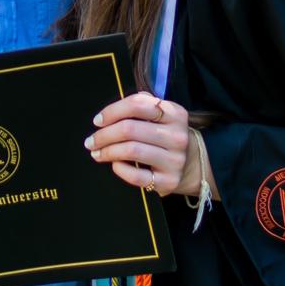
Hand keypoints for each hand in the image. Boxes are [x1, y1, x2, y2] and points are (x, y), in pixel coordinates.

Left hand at [86, 92, 202, 196]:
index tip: (97, 121)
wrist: (193, 163)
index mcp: (174, 113)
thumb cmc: (166, 134)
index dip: (112, 111)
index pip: (137, 104)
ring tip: (96, 153)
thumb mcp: (162, 115)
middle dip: (104, 135)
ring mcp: (174, 159)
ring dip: (107, 151)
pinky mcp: (169, 181)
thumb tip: (109, 113)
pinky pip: (136, 175)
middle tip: (90, 141)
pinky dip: (120, 169)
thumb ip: (141, 105)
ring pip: (131, 151)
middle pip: (130, 129)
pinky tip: (115, 165)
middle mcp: (176, 136)